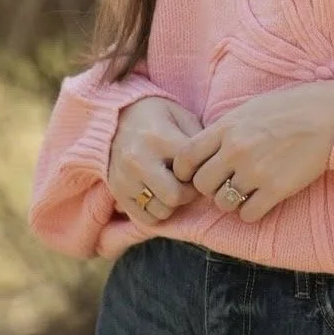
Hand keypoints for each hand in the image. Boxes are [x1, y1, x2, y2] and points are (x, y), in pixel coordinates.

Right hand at [108, 96, 203, 228]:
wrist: (119, 117)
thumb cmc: (159, 116)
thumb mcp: (182, 117)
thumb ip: (199, 140)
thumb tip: (215, 165)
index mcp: (159, 138)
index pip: (190, 170)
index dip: (203, 172)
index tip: (202, 168)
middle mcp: (139, 160)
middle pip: (174, 196)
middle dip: (188, 194)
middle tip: (189, 183)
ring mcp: (125, 178)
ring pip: (161, 211)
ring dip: (173, 204)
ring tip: (173, 187)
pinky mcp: (117, 192)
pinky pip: (144, 218)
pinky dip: (157, 211)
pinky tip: (159, 195)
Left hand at [171, 78, 333, 223]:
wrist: (331, 114)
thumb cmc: (293, 106)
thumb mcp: (251, 107)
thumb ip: (226, 128)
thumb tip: (207, 150)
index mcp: (227, 126)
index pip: (185, 157)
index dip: (185, 170)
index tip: (195, 173)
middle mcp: (236, 149)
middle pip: (201, 185)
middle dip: (210, 187)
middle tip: (225, 182)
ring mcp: (256, 171)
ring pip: (222, 203)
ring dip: (231, 200)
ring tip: (245, 190)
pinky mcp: (277, 189)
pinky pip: (248, 214)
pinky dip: (252, 211)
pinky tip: (262, 198)